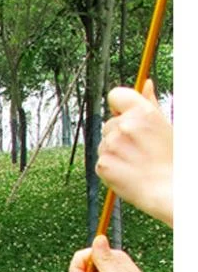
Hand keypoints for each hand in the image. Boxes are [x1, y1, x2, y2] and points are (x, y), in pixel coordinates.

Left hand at [96, 79, 172, 226]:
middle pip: (109, 123)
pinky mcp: (102, 164)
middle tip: (138, 147)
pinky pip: (101, 160)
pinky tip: (127, 170)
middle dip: (118, 133)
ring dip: (114, 149)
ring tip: (134, 160)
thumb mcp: (164, 125)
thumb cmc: (170, 157)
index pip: (115, 95)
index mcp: (141, 112)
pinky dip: (110, 165)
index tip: (124, 113)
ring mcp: (110, 146)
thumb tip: (146, 84)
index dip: (118, 105)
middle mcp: (124, 126)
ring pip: (104, 142)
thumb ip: (150, 104)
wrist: (168, 188)